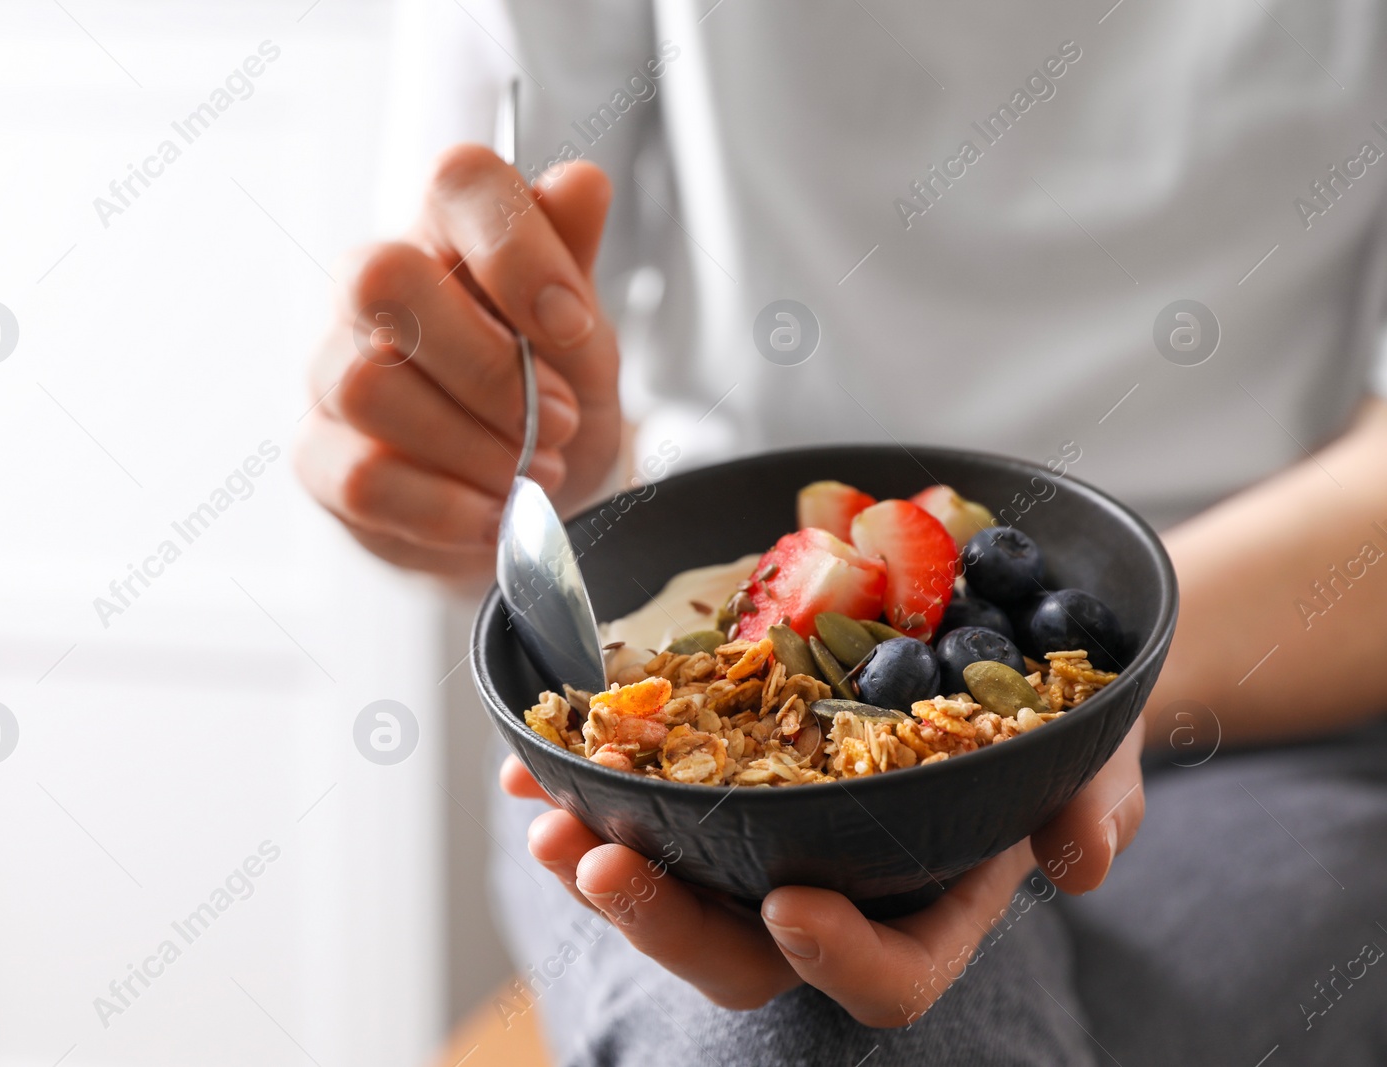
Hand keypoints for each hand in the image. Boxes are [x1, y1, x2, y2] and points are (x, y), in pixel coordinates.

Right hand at [295, 147, 622, 576]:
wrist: (531, 499)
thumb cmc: (549, 396)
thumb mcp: (583, 334)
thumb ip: (574, 261)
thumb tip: (580, 183)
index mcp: (447, 231)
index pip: (457, 179)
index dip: (519, 250)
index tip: (572, 327)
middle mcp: (372, 286)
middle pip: (382, 279)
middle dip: (488, 367)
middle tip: (558, 421)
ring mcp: (331, 370)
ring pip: (367, 386)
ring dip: (474, 447)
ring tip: (534, 474)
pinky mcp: (317, 455)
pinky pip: (361, 476)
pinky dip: (446, 507)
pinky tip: (491, 515)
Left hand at [502, 718, 1145, 1025]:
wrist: (998, 651)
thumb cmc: (1054, 717)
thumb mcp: (1096, 746)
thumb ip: (1096, 795)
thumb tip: (1082, 857)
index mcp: (931, 906)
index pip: (892, 978)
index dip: (841, 959)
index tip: (791, 902)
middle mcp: (840, 894)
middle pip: (744, 952)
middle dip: (667, 919)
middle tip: (604, 860)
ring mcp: (773, 843)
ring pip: (677, 892)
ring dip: (601, 861)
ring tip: (549, 810)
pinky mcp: (723, 786)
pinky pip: (646, 810)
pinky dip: (589, 784)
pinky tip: (537, 758)